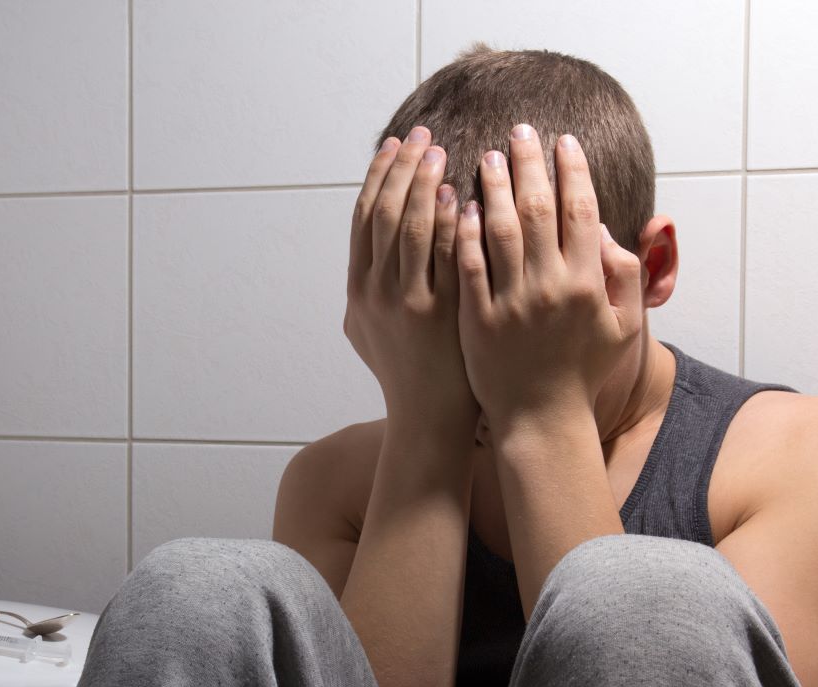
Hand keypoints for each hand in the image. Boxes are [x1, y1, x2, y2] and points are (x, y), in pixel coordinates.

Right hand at [344, 125, 480, 439]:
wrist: (428, 418)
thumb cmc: (403, 373)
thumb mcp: (366, 330)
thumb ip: (367, 288)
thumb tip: (370, 244)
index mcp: (358, 290)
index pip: (364, 217)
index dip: (379, 175)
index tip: (396, 143)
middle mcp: (376, 292)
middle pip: (386, 213)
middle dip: (402, 168)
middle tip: (422, 135)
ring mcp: (408, 302)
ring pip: (412, 228)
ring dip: (424, 184)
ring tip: (441, 152)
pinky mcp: (441, 312)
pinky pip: (444, 256)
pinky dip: (448, 222)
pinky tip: (460, 194)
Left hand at [454, 125, 643, 434]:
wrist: (541, 419)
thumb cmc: (582, 372)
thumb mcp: (624, 328)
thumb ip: (625, 277)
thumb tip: (611, 229)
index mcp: (588, 284)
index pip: (581, 211)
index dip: (572, 171)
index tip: (563, 141)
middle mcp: (551, 287)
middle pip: (538, 209)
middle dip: (529, 164)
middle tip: (519, 130)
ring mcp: (512, 302)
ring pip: (500, 230)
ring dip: (495, 187)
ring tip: (489, 156)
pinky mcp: (478, 318)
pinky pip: (469, 265)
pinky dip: (465, 232)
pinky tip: (461, 204)